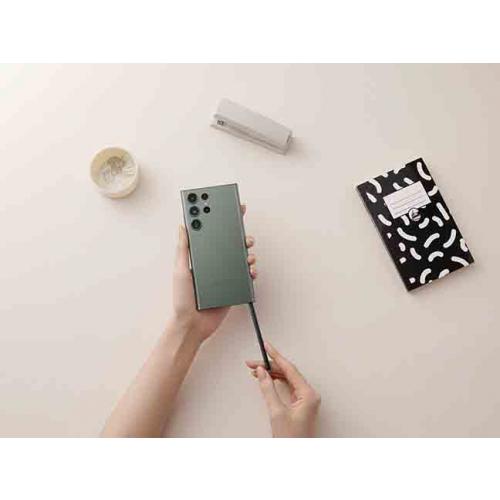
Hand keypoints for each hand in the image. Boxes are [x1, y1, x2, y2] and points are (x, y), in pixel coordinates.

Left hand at [172, 205, 256, 342]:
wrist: (193, 325)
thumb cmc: (183, 299)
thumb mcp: (180, 270)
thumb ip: (183, 248)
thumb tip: (182, 226)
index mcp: (200, 258)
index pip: (211, 235)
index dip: (218, 221)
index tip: (227, 208)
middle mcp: (213, 265)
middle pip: (229, 245)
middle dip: (238, 236)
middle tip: (243, 234)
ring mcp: (224, 276)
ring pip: (240, 258)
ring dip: (247, 253)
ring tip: (248, 253)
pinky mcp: (233, 288)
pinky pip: (245, 276)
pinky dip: (251, 271)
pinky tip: (250, 269)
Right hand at [246, 342, 320, 437]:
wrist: (296, 457)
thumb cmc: (291, 439)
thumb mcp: (276, 412)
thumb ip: (268, 388)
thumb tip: (261, 371)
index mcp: (308, 394)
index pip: (290, 369)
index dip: (276, 356)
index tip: (267, 346)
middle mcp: (309, 394)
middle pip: (288, 373)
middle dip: (269, 366)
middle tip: (252, 362)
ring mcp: (305, 400)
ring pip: (287, 379)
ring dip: (271, 373)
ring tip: (255, 370)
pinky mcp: (300, 405)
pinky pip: (288, 387)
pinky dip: (276, 382)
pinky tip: (266, 379)